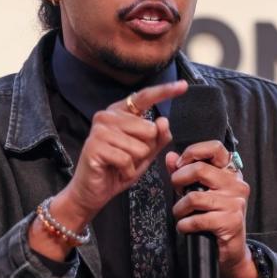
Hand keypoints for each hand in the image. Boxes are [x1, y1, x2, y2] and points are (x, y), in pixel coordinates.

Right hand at [30, 80, 188, 260]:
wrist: (92, 191)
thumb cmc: (117, 170)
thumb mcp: (144, 154)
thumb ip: (157, 138)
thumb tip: (163, 121)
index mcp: (120, 113)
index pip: (144, 97)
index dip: (165, 91)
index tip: (184, 85)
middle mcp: (107, 116)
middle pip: (148, 129)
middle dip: (145, 150)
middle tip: (128, 158)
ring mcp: (99, 130)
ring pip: (139, 146)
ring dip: (135, 163)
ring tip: (120, 165)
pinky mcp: (94, 146)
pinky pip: (127, 159)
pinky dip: (127, 171)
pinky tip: (116, 171)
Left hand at [165, 141, 256, 277]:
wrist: (231, 249)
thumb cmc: (214, 217)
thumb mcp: (200, 191)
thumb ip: (185, 172)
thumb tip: (169, 156)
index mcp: (230, 172)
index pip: (215, 148)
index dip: (193, 152)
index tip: (179, 164)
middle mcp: (236, 184)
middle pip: (199, 169)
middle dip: (178, 179)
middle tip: (175, 191)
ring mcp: (235, 203)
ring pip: (194, 197)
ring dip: (179, 208)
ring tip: (179, 214)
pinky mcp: (231, 221)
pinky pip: (197, 219)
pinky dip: (184, 224)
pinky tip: (185, 227)